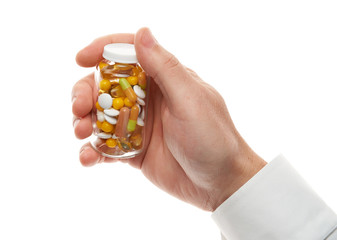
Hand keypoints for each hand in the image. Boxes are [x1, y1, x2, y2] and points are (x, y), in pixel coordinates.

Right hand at [72, 28, 266, 210]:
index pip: (128, 54)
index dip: (102, 50)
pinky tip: (89, 158)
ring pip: (100, 115)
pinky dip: (93, 150)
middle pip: (105, 85)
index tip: (80, 58)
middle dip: (85, 93)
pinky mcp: (133, 149)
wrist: (219, 183)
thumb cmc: (213, 138)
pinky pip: (106, 145)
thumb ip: (165, 68)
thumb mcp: (190, 100)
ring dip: (83, 121)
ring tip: (82, 133)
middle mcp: (148, 98)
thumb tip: (142, 33)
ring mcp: (139, 124)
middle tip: (79, 108)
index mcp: (163, 79)